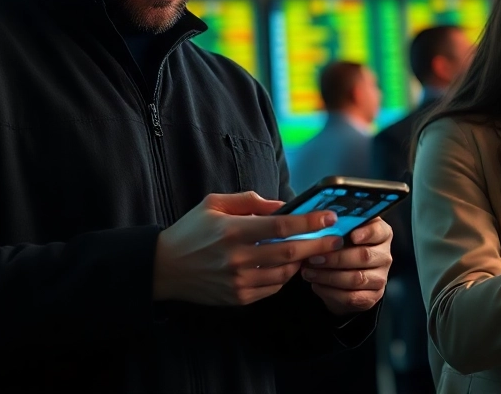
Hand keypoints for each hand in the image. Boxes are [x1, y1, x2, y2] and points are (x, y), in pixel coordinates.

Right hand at [153, 192, 342, 305]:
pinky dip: (285, 276)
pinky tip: (287, 265)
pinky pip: (273, 288)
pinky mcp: (238, 298)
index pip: (281, 226)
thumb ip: (251, 202)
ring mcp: (238, 282)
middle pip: (290, 253)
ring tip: (311, 250)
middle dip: (319, 245)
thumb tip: (283, 206)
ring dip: (303, 262)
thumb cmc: (191, 231)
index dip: (309, 222)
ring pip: (285, 273)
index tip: (330, 217)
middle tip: (337, 238)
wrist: (164, 268)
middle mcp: (237, 258)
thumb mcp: (214, 204)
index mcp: (233, 231)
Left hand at [302, 217, 391, 315]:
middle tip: (314, 257)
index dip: (367, 233)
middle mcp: (384, 255)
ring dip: (329, 276)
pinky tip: (317, 284)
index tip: (352, 235)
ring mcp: (380, 277)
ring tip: (309, 272)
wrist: (344, 279)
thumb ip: (337, 226)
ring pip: (356, 278)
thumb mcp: (341, 233)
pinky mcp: (373, 296)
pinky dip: (331, 291)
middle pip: (364, 256)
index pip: (379, 231)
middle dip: (336, 257)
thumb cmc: (341, 248)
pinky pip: (352, 296)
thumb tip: (319, 219)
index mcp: (381, 234)